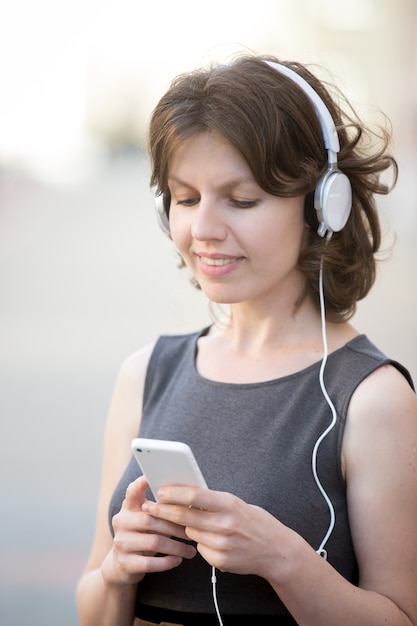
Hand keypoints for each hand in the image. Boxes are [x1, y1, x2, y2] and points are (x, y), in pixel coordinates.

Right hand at [102, 476, 196, 584]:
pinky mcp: (124, 562)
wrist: (122, 565)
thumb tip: (189, 499)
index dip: (139, 485)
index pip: (132, 492)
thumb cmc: (144, 535)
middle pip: (151, 520)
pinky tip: (178, 560)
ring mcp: (121, 542)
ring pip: (154, 542)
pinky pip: (150, 563)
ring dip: (176, 547)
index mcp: (128, 507)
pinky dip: (167, 562)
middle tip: (193, 531)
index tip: (148, 478)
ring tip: (191, 550)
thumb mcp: (147, 519)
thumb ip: (159, 509)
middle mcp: (121, 522)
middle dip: (175, 526)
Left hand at [142, 485, 290, 579]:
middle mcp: (224, 524)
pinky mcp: (219, 560)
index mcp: (229, 504)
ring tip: (189, 522)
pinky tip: (213, 540)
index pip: (194, 495)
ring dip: (186, 527)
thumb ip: (213, 500)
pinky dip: (201, 542)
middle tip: (149, 507)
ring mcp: (221, 544)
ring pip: (190, 533)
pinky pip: (200, 548)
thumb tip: (186, 493)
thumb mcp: (237, 503)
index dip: (174, 493)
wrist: (276, 551)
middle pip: (185, 516)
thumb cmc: (255, 521)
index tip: (160, 490)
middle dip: (163, 511)